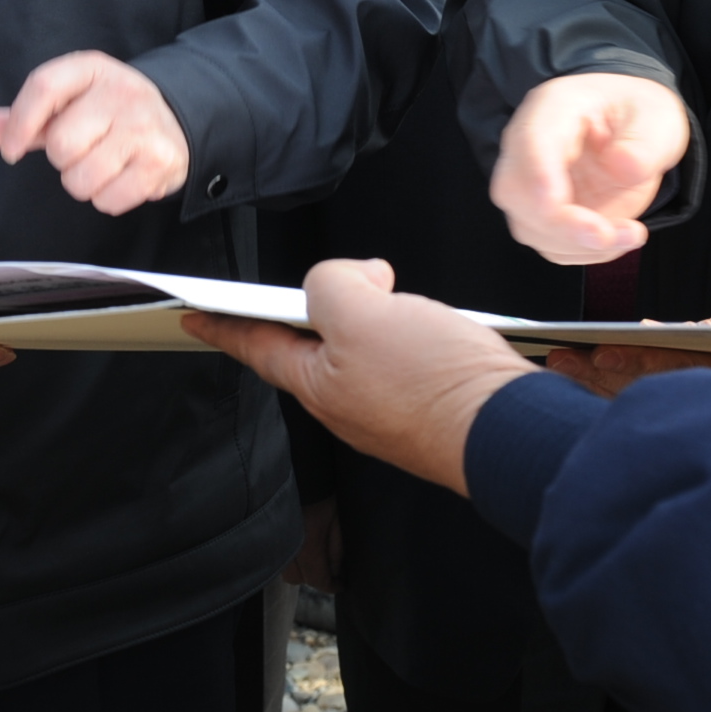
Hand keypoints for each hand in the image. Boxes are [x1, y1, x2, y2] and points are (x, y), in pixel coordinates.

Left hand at [0, 52, 189, 215]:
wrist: (174, 119)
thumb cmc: (108, 112)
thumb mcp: (67, 103)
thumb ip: (23, 117)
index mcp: (91, 69)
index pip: (43, 87)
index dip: (19, 124)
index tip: (11, 152)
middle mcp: (121, 92)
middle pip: (61, 144)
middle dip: (62, 159)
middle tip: (81, 150)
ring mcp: (144, 126)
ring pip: (82, 178)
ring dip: (83, 183)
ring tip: (102, 164)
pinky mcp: (161, 160)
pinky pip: (109, 200)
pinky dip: (107, 199)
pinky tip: (122, 177)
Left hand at [186, 259, 533, 497]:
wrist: (515, 433)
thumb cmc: (438, 387)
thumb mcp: (361, 314)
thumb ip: (332, 284)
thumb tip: (354, 278)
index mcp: (318, 385)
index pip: (258, 346)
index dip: (225, 325)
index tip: (195, 318)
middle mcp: (350, 405)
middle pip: (315, 344)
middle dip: (318, 308)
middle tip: (336, 282)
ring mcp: (392, 410)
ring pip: (364, 349)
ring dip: (373, 317)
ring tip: (398, 299)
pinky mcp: (431, 406)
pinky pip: (406, 359)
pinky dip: (411, 333)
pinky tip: (436, 326)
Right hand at [490, 73, 690, 264]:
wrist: (636, 131)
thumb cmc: (637, 115)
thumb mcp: (657, 117)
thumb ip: (644, 143)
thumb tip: (621, 166)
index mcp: (553, 109)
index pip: (530, 142)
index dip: (538, 176)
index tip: (559, 203)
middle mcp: (529, 147)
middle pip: (514, 192)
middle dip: (558, 224)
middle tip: (606, 234)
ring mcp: (531, 183)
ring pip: (529, 226)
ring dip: (579, 244)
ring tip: (630, 233)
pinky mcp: (545, 215)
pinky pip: (552, 245)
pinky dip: (587, 252)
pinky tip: (619, 237)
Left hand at [545, 302, 710, 406]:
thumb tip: (667, 334)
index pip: (670, 363)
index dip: (628, 357)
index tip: (592, 350)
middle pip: (650, 384)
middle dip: (602, 373)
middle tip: (557, 360)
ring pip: (654, 395)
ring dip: (608, 384)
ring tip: (567, 368)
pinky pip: (672, 401)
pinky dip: (636, 391)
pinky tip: (604, 380)